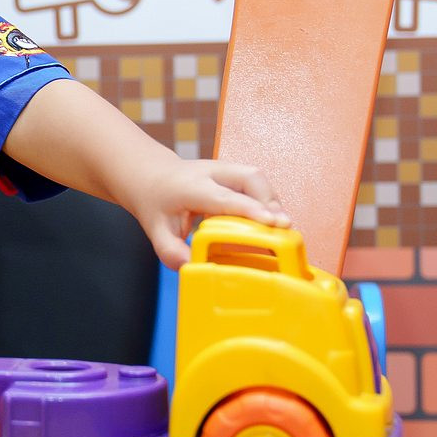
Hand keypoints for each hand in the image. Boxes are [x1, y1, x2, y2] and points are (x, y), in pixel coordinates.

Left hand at [130, 157, 288, 269]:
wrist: (152, 176)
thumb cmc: (156, 203)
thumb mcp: (156, 230)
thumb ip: (172, 251)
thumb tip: (194, 268)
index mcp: (191, 187)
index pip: (226, 197)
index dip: (251, 210)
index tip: (273, 223)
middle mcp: (211, 172)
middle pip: (250, 177)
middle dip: (270, 201)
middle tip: (284, 228)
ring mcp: (224, 168)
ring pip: (257, 177)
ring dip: (272, 201)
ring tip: (280, 228)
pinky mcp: (234, 172)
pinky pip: (256, 183)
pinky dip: (267, 201)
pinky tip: (268, 221)